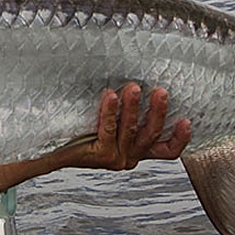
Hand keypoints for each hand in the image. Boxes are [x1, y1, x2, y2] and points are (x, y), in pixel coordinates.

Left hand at [0, 84, 190, 192]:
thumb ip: (125, 108)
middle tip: (161, 91)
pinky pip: (108, 129)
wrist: (47, 149)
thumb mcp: (108, 119)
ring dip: (134, 108)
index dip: (180, 138)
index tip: (187, 119)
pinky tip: (110, 94)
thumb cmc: (78, 129)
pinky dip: (110, 111)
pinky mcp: (99, 155)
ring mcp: (115, 159)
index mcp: (136, 151)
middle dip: (158, 112)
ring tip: (134, 87)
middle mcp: (129, 158)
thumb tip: (138, 74)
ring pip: (131, 131)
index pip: (167, 151)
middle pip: (151, 136)